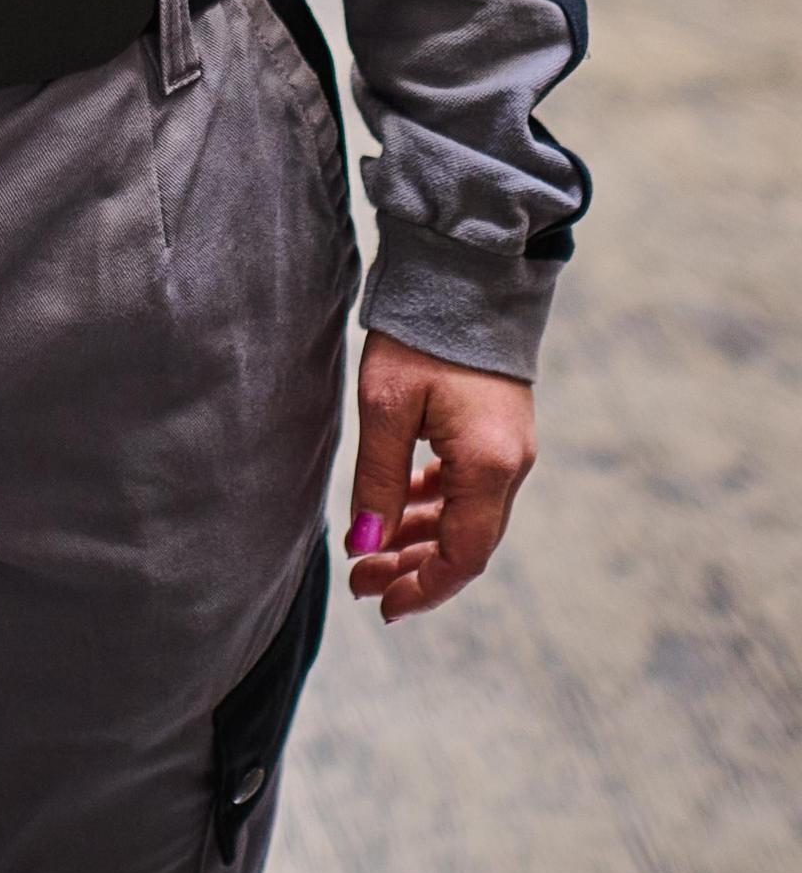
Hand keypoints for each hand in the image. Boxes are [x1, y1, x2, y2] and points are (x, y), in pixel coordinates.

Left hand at [344, 328, 535, 621]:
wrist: (465, 269)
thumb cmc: (421, 332)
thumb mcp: (385, 407)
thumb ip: (378, 481)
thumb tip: (366, 547)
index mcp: (489, 466)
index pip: (464, 556)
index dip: (423, 589)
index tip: (381, 604)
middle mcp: (511, 465)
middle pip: (466, 542)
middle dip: (413, 567)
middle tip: (360, 578)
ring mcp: (510, 448)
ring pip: (466, 515)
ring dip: (420, 536)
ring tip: (370, 548)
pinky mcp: (498, 430)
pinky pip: (469, 486)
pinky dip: (434, 503)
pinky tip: (399, 504)